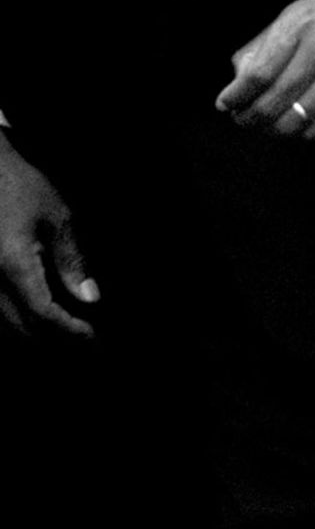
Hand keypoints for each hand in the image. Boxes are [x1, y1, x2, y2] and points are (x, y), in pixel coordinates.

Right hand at [0, 136, 96, 339]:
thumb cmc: (21, 186)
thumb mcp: (58, 218)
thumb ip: (72, 261)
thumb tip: (90, 298)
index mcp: (13, 266)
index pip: (43, 313)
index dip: (69, 329)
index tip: (92, 337)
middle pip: (20, 326)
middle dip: (52, 339)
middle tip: (84, 342)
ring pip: (3, 321)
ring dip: (34, 332)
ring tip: (66, 332)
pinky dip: (18, 317)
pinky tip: (39, 314)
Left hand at [216, 0, 314, 140]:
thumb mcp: (295, 10)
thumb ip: (264, 43)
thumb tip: (238, 78)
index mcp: (300, 27)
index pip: (258, 75)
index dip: (236, 96)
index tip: (226, 103)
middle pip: (272, 103)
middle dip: (248, 117)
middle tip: (242, 117)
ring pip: (294, 122)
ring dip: (271, 130)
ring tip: (264, 124)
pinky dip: (300, 132)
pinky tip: (292, 123)